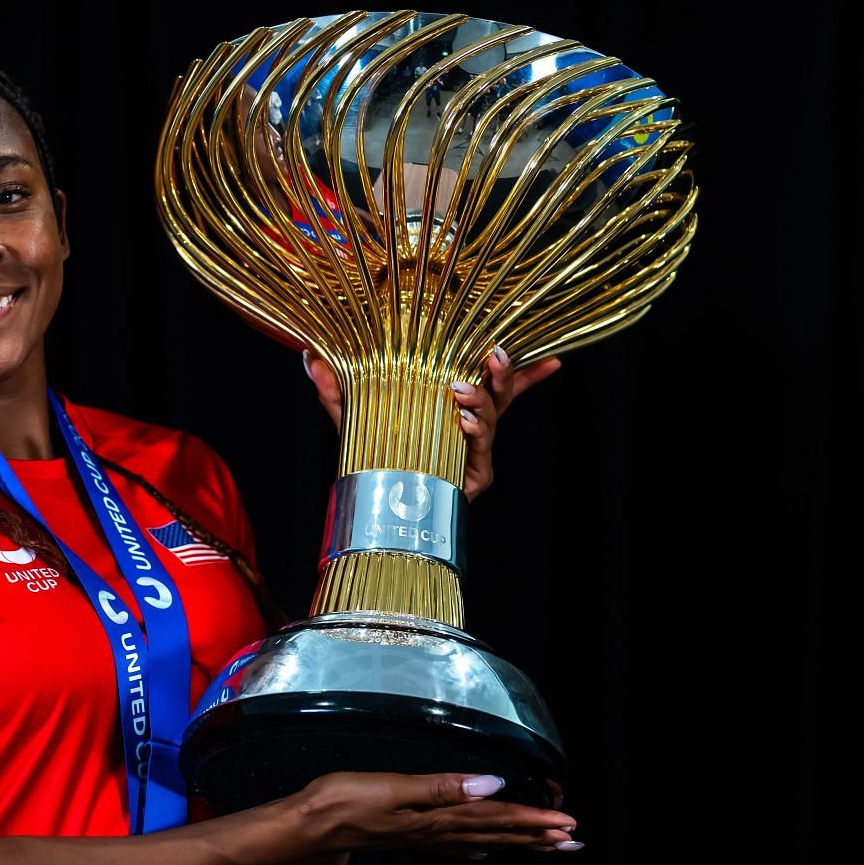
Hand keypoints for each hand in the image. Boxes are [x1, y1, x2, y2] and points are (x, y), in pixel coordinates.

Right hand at [290, 770, 579, 857]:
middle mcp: (434, 829)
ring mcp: (420, 835)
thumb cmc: (343, 802)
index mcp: (437, 816)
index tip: (568, 824)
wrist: (306, 826)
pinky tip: (481, 850)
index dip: (534, 819)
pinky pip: (450, 843)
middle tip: (573, 841)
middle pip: (496, 833)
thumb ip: (444, 787)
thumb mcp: (395, 787)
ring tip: (544, 846)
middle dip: (537, 836)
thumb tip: (492, 784)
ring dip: (515, 841)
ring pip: (480, 838)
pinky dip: (473, 845)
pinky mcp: (405, 834)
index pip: (496, 816)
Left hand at [300, 346, 563, 499]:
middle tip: (493, 354)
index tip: (555, 358)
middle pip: (503, 395)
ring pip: (493, 417)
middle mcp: (472, 428)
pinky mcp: (474, 478)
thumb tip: (309, 358)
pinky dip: (474, 431)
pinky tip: (462, 420)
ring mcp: (475, 453)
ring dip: (480, 400)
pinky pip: (481, 450)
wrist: (375, 510)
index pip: (494, 385)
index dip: (526, 372)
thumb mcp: (351, 417)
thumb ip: (335, 389)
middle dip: (505, 373)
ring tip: (459, 391)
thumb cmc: (373, 457)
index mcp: (456, 408)